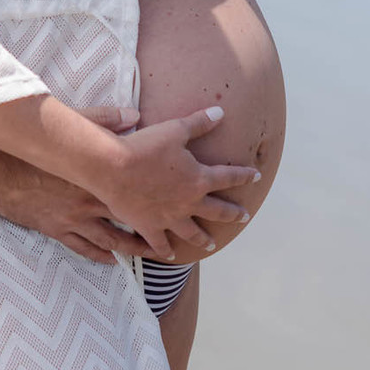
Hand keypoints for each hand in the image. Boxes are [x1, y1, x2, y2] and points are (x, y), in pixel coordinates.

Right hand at [0, 106, 157, 263]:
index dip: (156, 202)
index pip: (134, 194)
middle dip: (150, 233)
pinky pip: (82, 247)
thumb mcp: (72, 126)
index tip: (173, 205)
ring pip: (108, 241)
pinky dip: (99, 255)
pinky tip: (111, 260)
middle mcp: (89, 203)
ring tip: (148, 255)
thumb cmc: (35, 146)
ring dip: (130, 250)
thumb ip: (105, 120)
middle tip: (169, 240)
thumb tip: (134, 114)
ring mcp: (72, 220)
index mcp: (97, 179)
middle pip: (127, 223)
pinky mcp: (56, 229)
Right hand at [94, 107, 259, 259]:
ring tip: (212, 245)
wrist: (114, 168)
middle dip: (232, 213)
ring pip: (192, 233)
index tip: (256, 176)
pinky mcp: (149, 227)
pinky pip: (160, 244)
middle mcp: (189, 202)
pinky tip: (171, 256)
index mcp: (198, 178)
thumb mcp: (175, 130)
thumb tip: (221, 113)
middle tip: (243, 217)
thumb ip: (199, 123)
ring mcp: (170, 218)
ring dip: (204, 239)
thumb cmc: (145, 146)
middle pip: (217, 210)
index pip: (228, 177)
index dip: (244, 176)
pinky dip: (166, 251)